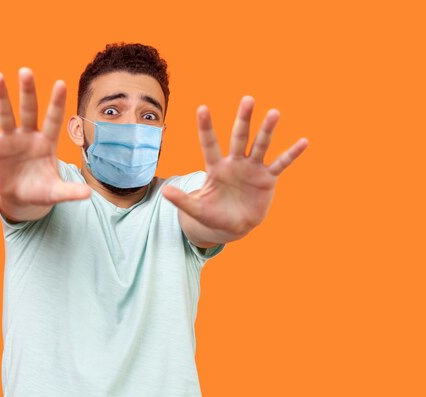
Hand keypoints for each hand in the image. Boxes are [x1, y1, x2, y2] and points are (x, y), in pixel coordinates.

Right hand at [0, 68, 90, 216]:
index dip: (57, 103)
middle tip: (26, 71)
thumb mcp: (54, 192)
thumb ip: (69, 191)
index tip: (61, 83)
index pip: (53, 119)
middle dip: (27, 92)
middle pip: (29, 110)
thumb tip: (88, 195)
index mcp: (46, 142)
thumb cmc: (40, 190)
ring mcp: (10, 139)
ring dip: (1, 96)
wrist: (19, 196)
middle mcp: (28, 135)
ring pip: (5, 114)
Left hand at [162, 96, 307, 238]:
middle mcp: (235, 163)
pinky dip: (291, 154)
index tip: (202, 108)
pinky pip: (280, 164)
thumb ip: (183, 200)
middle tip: (248, 99)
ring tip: (274, 113)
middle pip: (239, 137)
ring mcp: (252, 169)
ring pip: (260, 145)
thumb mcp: (197, 210)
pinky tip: (303, 141)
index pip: (209, 144)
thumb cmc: (213, 215)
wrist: (233, 225)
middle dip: (243, 119)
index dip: (206, 127)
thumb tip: (165, 191)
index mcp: (216, 168)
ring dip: (267, 130)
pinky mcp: (267, 179)